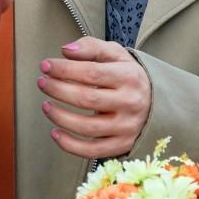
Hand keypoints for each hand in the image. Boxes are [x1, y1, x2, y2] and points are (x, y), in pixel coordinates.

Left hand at [38, 36, 151, 159]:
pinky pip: (93, 151)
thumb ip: (90, 47)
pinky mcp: (122, 145)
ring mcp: (127, 127)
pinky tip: (55, 133)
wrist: (157, 103)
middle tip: (42, 83)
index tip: (45, 65)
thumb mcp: (115, 54)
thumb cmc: (127, 76)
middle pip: (87, 99)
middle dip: (58, 90)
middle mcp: (131, 103)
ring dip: (60, 117)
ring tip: (45, 106)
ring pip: (87, 127)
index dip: (64, 69)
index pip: (91, 72)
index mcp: (129, 77)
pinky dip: (70, 145)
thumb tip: (66, 50)